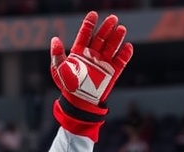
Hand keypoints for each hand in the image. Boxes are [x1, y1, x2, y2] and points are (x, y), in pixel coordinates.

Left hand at [49, 11, 132, 139]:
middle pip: (101, 38)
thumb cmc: (67, 87)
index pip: (85, 35)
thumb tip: (55, 40)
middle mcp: (92, 55)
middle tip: (112, 18)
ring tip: (121, 29)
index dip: (89, 24)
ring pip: (112, 47)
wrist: (79, 104)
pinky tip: (128, 47)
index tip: (93, 14)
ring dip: (117, 38)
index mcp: (79, 52)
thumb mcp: (59, 70)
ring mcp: (103, 63)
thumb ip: (57, 55)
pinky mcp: (112, 72)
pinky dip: (125, 54)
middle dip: (106, 28)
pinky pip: (120, 61)